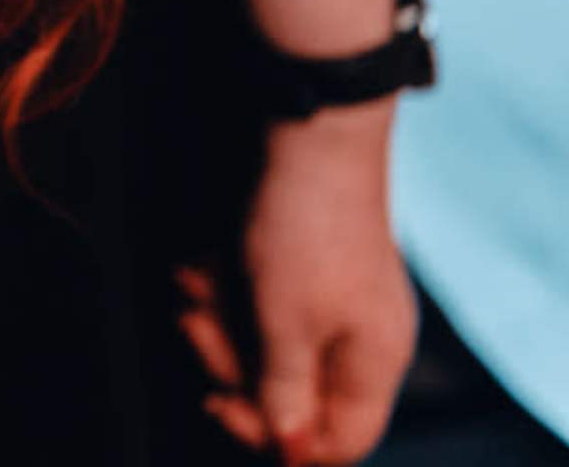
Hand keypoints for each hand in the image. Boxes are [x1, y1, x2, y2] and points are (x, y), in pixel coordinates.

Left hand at [176, 106, 412, 464]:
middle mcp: (362, 338)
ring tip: (193, 287)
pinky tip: (197, 267)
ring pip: (264, 339)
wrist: (307, 135)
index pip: (339, 440)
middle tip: (194, 326)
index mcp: (375, 364)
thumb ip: (285, 392)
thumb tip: (293, 456)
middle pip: (291, 388)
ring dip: (219, 317)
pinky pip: (260, 297)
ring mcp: (335, 298)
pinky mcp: (305, 263)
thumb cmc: (304, 232)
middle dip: (231, 360)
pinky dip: (227, 286)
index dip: (277, 436)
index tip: (219, 405)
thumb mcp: (286, 324)